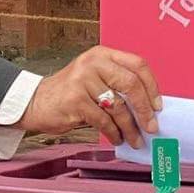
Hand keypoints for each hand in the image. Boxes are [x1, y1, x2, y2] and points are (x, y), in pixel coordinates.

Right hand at [18, 46, 161, 149]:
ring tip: (135, 139)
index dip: (152, 86)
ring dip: (130, 127)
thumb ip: (117, 84)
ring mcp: (82, 81)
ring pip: (118, 107)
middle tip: (152, 126)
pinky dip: (114, 133)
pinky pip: (103, 120)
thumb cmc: (70, 93)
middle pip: (131, 84)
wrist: (35, 102)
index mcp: (102, 54)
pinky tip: (117, 138)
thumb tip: (148, 107)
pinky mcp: (75, 100)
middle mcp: (93, 63)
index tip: (158, 105)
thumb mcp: (94, 78)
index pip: (137, 64)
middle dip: (145, 109)